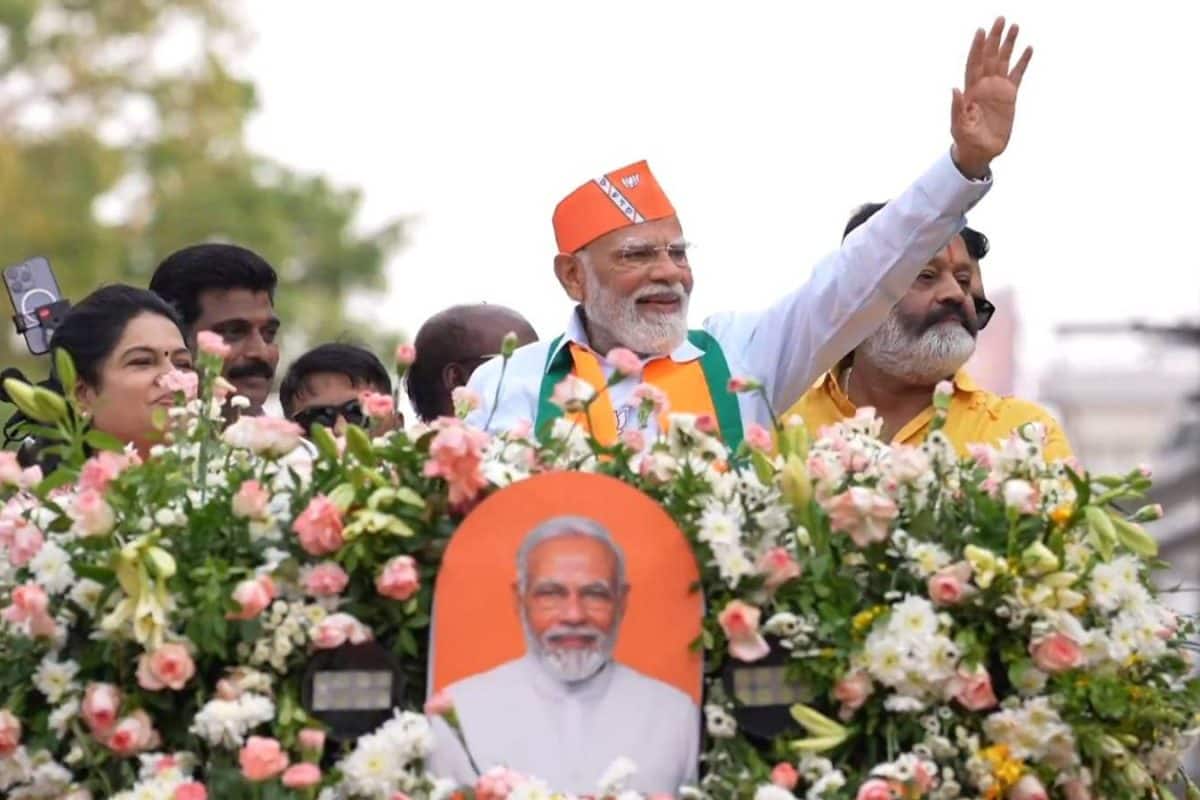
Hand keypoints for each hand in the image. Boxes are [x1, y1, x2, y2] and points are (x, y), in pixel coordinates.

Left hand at [950, 17, 1032, 178]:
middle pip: (989, 57)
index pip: (974, 64)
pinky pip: (1017, 75)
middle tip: (1000, 19)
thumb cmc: (966, 140)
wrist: (980, 152)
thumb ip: (957, 108)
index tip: (981, 31)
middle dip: (994, 38)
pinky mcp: (1009, 96)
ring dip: (1008, 44)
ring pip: (1003, 61)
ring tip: (1015, 26)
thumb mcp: (959, 127)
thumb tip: (955, 89)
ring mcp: (997, 89)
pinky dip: (1023, 62)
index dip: (977, 48)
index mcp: (971, 91)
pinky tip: (1028, 49)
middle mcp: (984, 86)